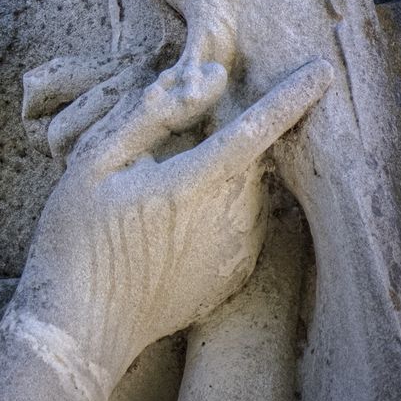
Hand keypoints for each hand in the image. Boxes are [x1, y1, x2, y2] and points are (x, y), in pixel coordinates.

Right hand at [10, 58, 332, 379]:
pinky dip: (218, 215)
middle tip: (168, 154)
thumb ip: (150, 115)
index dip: (292, 96)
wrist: (82, 329)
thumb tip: (204, 79)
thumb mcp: (93, 164)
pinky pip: (240, 228)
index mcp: (193, 182)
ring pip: (247, 192)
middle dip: (226, 139)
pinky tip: (169, 233)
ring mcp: (236, 253)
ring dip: (221, 179)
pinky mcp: (233, 278)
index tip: (323, 71)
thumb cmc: (77, 241)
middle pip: (249, 157)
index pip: (256, 127)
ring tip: (159, 200)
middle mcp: (229, 218)